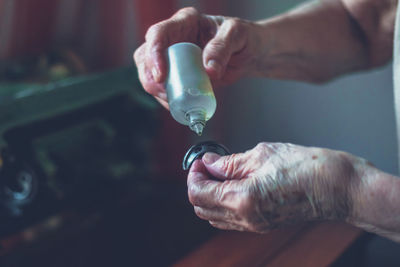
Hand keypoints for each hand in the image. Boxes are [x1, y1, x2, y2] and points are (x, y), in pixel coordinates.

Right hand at [133, 7, 261, 108]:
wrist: (247, 54)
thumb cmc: (243, 38)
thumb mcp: (238, 36)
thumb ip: (223, 47)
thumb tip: (209, 69)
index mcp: (185, 22)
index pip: (158, 34)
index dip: (154, 55)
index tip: (161, 76)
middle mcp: (173, 38)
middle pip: (144, 56)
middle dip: (150, 78)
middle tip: (166, 94)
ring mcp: (172, 57)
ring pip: (149, 73)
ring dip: (157, 91)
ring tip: (176, 102)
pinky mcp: (176, 74)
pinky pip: (162, 87)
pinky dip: (166, 99)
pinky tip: (178, 106)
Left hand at [187, 142, 363, 231]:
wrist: (336, 187)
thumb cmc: (306, 167)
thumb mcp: (262, 155)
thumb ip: (230, 162)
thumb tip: (210, 162)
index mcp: (242, 199)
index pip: (198, 193)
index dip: (193, 174)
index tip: (200, 160)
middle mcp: (245, 218)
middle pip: (202, 208)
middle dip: (198, 185)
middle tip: (207, 165)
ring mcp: (254, 225)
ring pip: (215, 216)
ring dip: (210, 195)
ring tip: (219, 173)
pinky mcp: (263, 224)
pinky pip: (231, 219)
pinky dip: (223, 202)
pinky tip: (233, 183)